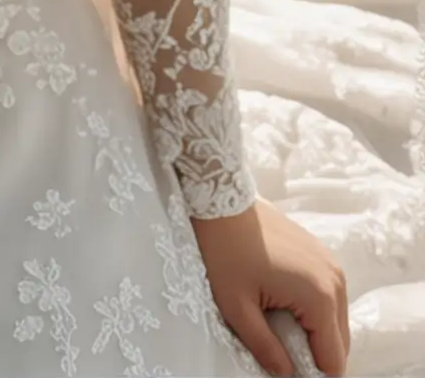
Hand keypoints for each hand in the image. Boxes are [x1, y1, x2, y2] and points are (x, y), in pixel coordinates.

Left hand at [192, 198, 350, 376]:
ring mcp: (332, 265)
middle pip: (339, 342)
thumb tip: (286, 374)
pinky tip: (283, 304)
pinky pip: (328, 297)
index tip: (286, 368)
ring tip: (278, 326)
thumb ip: (265, 347)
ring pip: (335, 321)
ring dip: (314, 332)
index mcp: (319, 296)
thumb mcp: (236, 307)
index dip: (311, 372)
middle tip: (280, 350)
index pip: (332, 359)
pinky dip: (313, 310)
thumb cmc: (224, 250)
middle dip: (314, 353)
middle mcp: (335, 280)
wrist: (221, 198)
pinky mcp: (322, 255)